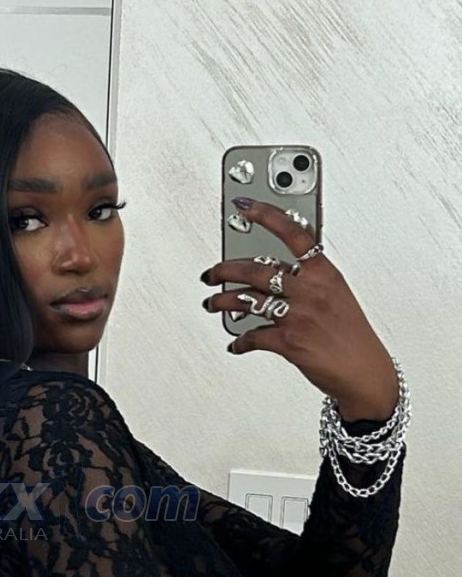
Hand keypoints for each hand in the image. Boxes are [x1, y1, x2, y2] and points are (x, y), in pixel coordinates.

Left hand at [201, 199, 399, 419]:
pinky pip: (252, 337)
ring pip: (247, 300)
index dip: (266, 216)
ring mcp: (299, 315)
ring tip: (212, 303)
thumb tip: (273, 273)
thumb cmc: (350, 334)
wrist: (364, 371)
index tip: (244, 206)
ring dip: (222, 302)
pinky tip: (237, 344)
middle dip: (225, 270)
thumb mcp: (337, 295)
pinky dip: (240, 341)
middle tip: (211, 273)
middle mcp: (310, 290)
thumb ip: (308, 279)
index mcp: (324, 273)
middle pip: (257, 269)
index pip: (294, 234)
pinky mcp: (288, 342)